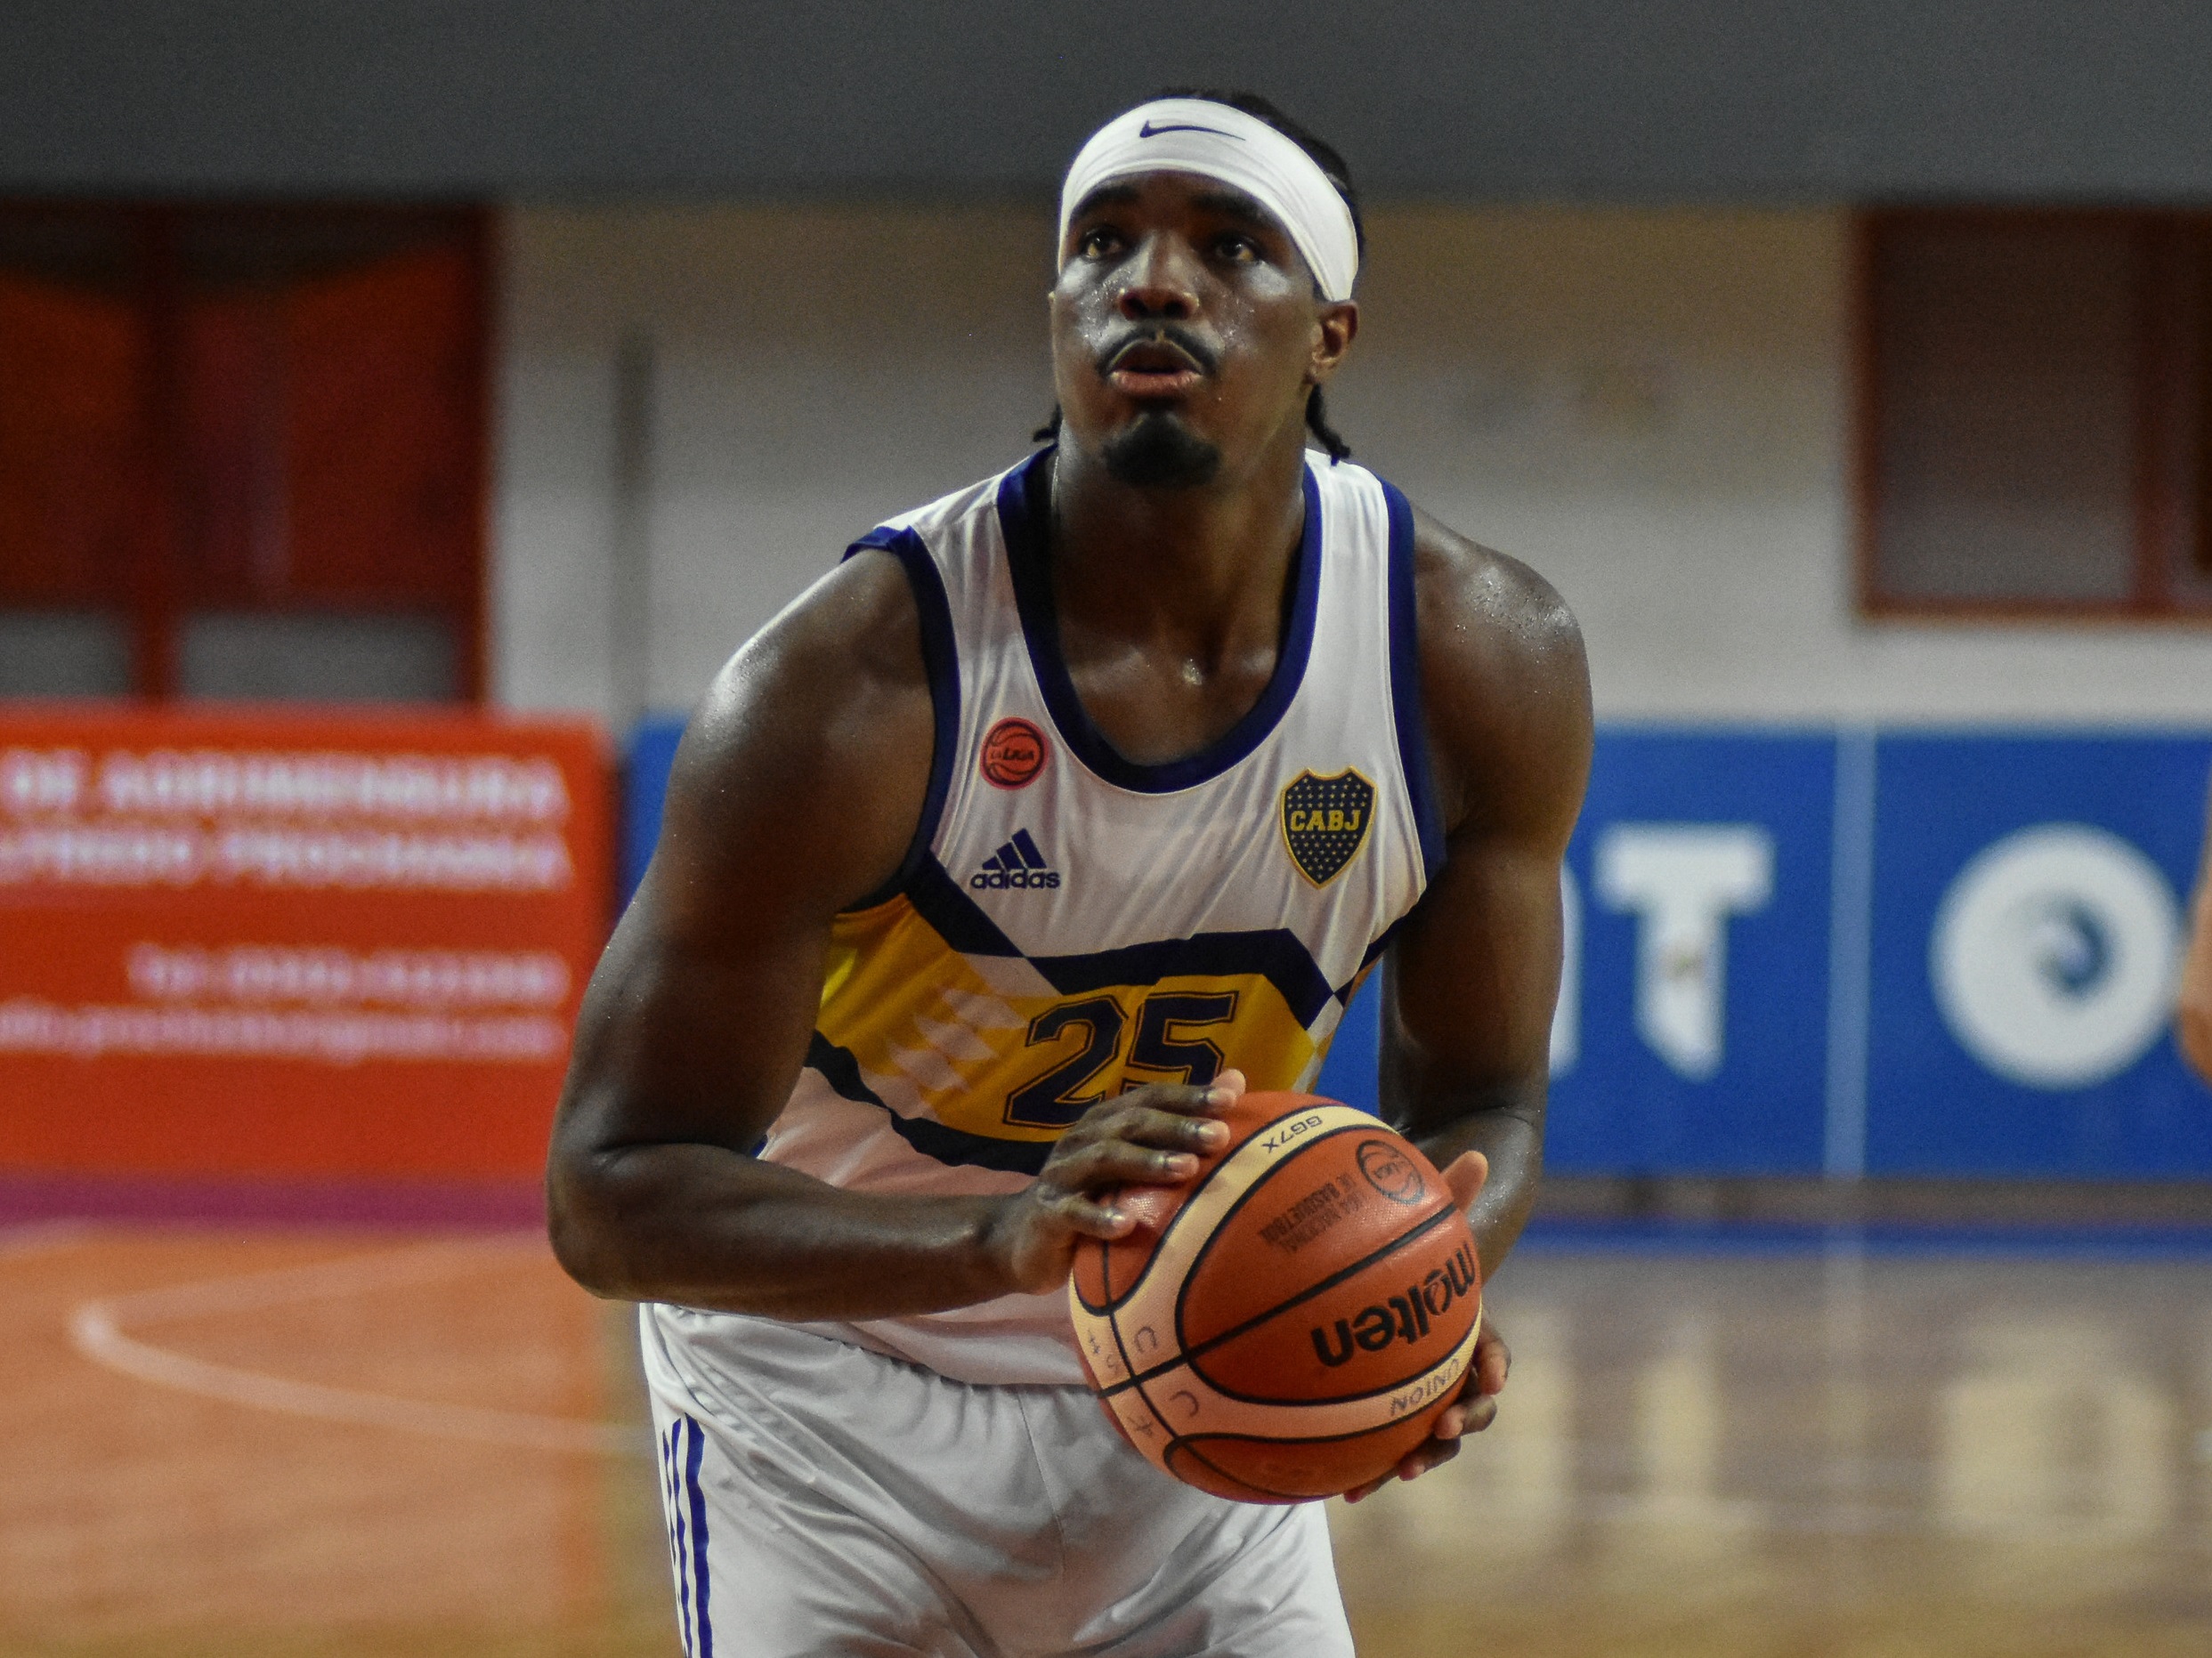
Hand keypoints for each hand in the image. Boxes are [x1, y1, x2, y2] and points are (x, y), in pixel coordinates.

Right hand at [983, 1071, 1244, 1294]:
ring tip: (1187, 1169)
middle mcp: (1082, 1140)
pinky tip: (1128, 1225)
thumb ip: (1177, 1127)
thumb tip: (1237, 1082)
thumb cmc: (1092, 1198)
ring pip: (1104, 1160)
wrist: (1021, 1240)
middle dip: (1176, 1126)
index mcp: (1105, 1123)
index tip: (1230, 1099)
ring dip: (1147, 1162)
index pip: (1149, 1098)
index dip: (1187, 1095)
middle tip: (1219, 1136)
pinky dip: (1101, 1218)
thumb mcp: (1131, 1163)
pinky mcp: (1049, 1215)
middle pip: (1131, 1124)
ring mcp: (1062, 1175)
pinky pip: (1074, 1213)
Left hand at [1342, 1150, 1507, 1502]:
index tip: (1488, 1374)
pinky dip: (1362, 1465)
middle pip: (1467, 1406)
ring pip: (1425, 1435)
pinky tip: (1335, 1487)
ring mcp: (1414, 1390)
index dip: (1493, 1365)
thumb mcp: (1425, 1215)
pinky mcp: (1380, 1408)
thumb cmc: (1405, 1235)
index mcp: (1466, 1327)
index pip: (1493, 1351)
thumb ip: (1447, 1191)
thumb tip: (1471, 1153)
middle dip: (1459, 1426)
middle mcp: (1447, 1365)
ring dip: (1414, 1459)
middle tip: (1440, 1432)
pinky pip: (1377, 1441)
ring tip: (1389, 1474)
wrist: (1375, 1264)